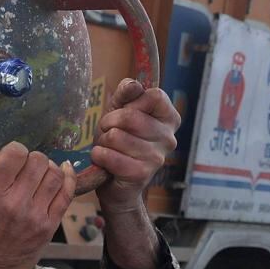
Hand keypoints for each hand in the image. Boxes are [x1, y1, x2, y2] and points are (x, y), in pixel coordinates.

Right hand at [0, 135, 77, 268]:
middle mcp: (13, 204)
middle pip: (37, 161)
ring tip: (40, 173)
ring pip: (54, 174)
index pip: (14, 154)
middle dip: (32, 159)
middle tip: (25, 168)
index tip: (11, 157)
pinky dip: (67, 177)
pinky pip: (67, 193)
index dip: (14, 150)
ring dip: (49, 168)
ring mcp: (34, 216)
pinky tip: (63, 172)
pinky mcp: (49, 226)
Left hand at [92, 79, 178, 214]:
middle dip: (109, 123)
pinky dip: (99, 156)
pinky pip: (110, 155)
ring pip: (117, 136)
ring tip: (108, 148)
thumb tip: (133, 84)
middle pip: (131, 116)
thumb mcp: (120, 112)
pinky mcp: (141, 174)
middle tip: (108, 132)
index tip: (124, 111)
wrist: (116, 184)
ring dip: (103, 141)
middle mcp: (169, 138)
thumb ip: (126, 94)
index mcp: (169, 119)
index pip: (155, 96)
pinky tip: (104, 160)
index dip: (132, 102)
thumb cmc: (119, 143)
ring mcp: (157, 158)